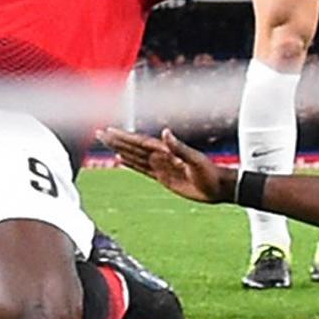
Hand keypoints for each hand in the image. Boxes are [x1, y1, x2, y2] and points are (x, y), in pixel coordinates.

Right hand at [101, 127, 229, 203]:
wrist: (218, 188)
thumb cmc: (211, 173)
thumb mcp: (195, 160)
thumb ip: (180, 148)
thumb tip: (166, 132)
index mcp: (167, 150)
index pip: (140, 142)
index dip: (124, 136)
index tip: (109, 131)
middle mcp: (162, 156)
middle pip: (134, 146)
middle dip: (117, 140)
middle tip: (100, 133)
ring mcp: (161, 166)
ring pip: (136, 157)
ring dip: (121, 149)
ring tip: (107, 143)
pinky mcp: (163, 178)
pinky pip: (143, 169)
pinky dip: (131, 164)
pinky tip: (121, 160)